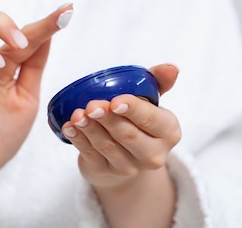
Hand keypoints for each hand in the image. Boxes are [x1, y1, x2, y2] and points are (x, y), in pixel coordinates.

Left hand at [61, 64, 180, 227]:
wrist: (127, 157)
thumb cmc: (139, 120)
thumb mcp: (151, 100)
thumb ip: (159, 81)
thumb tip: (171, 68)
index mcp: (169, 132)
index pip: (152, 120)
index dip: (134, 110)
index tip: (116, 101)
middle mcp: (154, 154)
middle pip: (128, 135)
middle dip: (108, 119)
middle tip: (92, 105)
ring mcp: (130, 167)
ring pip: (107, 146)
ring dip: (90, 128)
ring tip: (78, 114)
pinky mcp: (106, 173)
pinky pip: (90, 155)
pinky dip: (78, 139)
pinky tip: (70, 127)